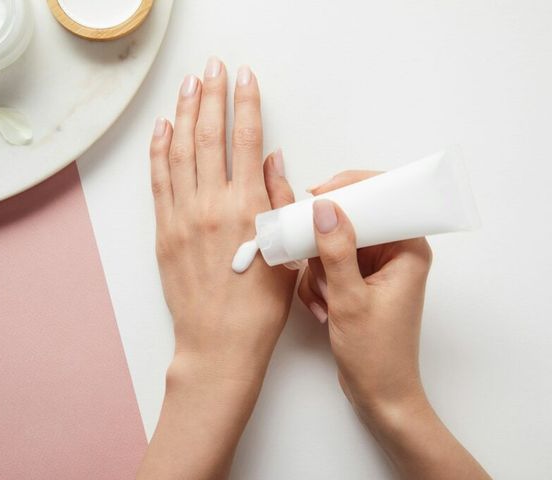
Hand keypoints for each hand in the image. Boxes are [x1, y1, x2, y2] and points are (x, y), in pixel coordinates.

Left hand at [151, 60, 295, 378]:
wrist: (220, 342)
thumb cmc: (259, 306)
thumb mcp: (285, 251)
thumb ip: (279, 200)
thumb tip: (272, 159)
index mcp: (249, 208)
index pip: (247, 139)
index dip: (246, 103)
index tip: (245, 78)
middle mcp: (213, 205)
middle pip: (209, 135)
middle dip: (212, 95)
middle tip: (213, 68)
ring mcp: (183, 216)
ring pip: (180, 151)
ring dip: (184, 113)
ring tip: (188, 85)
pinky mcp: (164, 231)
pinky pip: (159, 180)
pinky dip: (159, 150)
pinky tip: (162, 128)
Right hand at [299, 171, 431, 415]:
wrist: (378, 394)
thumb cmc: (376, 353)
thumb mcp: (350, 299)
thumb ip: (336, 251)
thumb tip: (324, 207)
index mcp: (408, 249)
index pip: (383, 198)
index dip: (350, 190)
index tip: (317, 196)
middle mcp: (394, 253)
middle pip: (351, 220)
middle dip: (324, 245)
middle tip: (313, 264)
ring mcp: (374, 268)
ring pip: (332, 244)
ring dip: (318, 270)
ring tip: (325, 301)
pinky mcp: (358, 282)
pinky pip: (328, 265)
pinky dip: (318, 284)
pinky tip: (322, 310)